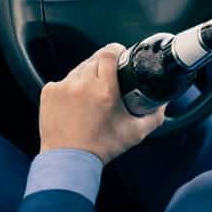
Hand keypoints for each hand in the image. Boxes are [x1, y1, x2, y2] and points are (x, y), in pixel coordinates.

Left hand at [38, 43, 165, 164]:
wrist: (68, 161)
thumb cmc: (100, 148)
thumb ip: (153, 117)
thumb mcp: (134, 133)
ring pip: (79, 69)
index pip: (109, 53)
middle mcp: (82, 85)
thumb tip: (162, 105)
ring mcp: (63, 87)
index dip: (116, 51)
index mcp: (105, 90)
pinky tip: (76, 104)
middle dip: (103, 66)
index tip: (120, 57)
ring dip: (87, 77)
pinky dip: (71, 87)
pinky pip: (64, 80)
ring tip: (91, 97)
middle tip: (108, 82)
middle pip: (94, 58)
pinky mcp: (49, 92)